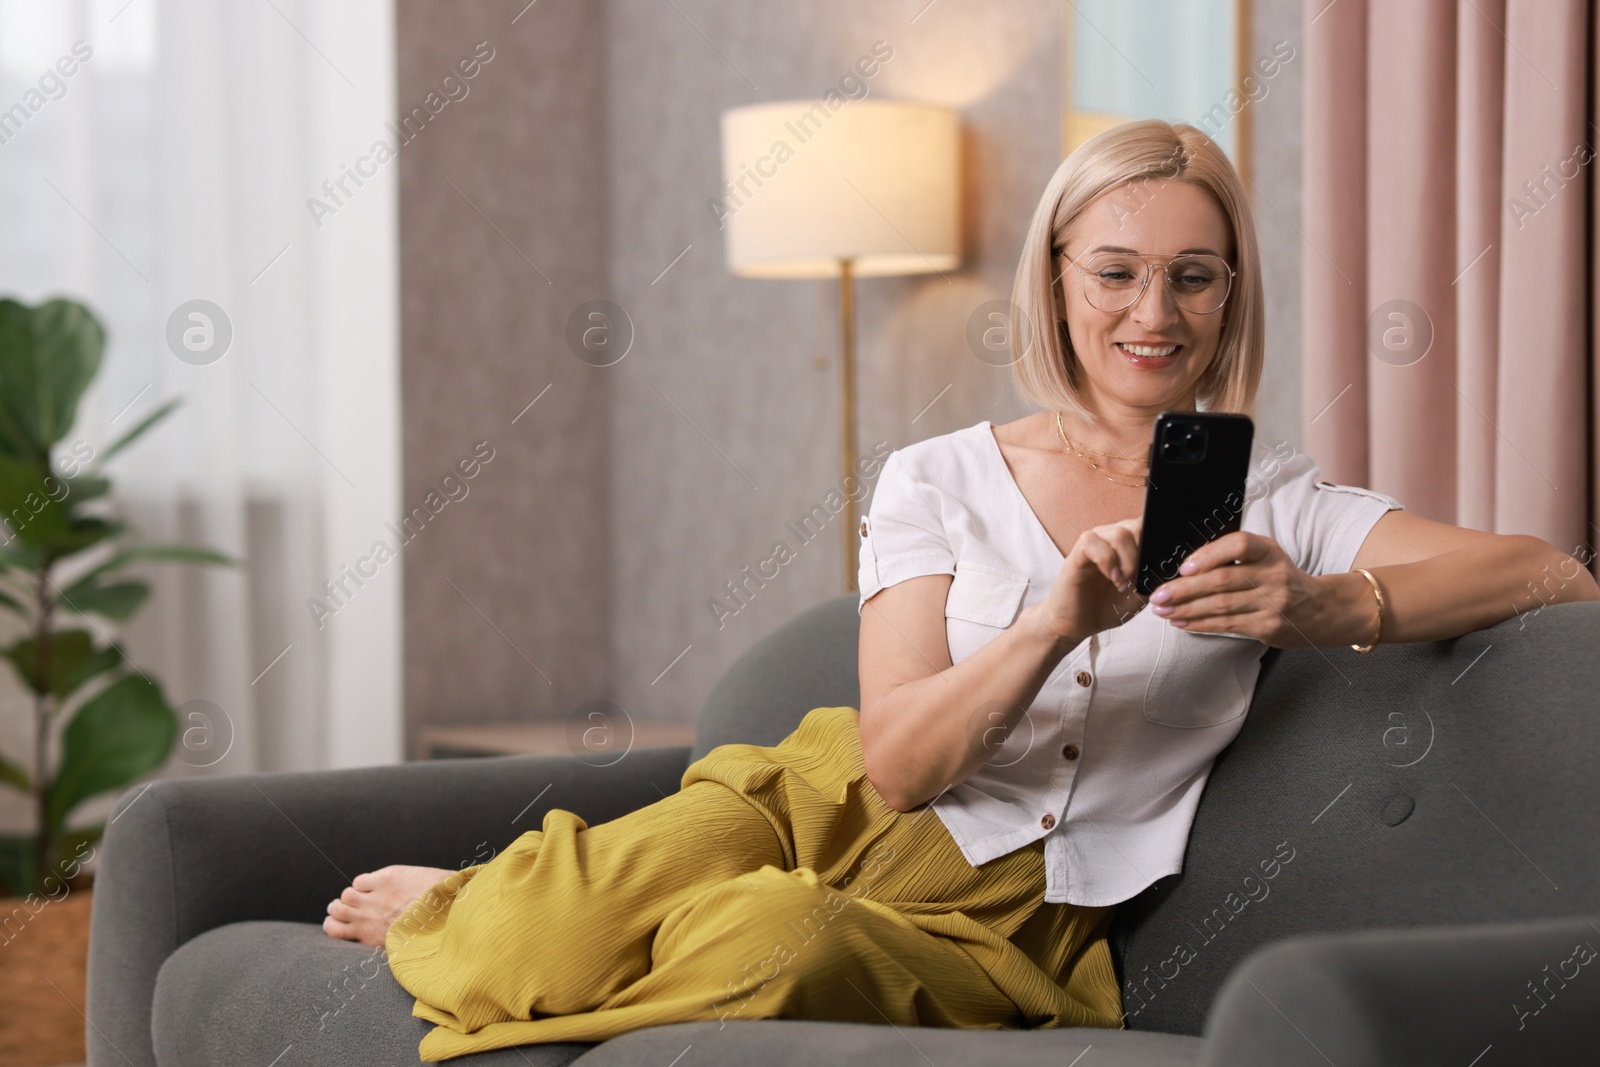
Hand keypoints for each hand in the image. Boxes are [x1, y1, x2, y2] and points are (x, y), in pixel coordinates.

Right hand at [1037, 517, 1147, 643]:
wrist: (1078, 624)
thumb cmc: (1107, 606)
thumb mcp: (1141, 593)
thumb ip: (1154, 575)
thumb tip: (1172, 563)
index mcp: (1129, 545)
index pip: (1149, 526)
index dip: (1158, 541)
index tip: (1157, 568)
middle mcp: (1111, 538)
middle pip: (1137, 526)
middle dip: (1143, 555)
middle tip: (1137, 580)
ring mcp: (1094, 543)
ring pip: (1119, 533)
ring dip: (1127, 561)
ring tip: (1122, 584)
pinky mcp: (1077, 552)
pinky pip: (1092, 542)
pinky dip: (1107, 561)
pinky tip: (1111, 578)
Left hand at [1147, 531, 1322, 647]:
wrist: (1317, 609)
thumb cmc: (1279, 577)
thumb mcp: (1265, 556)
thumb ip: (1233, 555)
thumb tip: (1185, 566)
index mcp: (1269, 551)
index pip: (1240, 545)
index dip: (1210, 555)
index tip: (1184, 567)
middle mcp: (1273, 575)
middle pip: (1222, 581)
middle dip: (1184, 589)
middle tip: (1158, 595)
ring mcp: (1272, 602)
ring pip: (1221, 606)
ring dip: (1186, 609)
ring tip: (1162, 610)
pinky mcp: (1267, 626)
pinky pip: (1227, 625)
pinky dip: (1199, 623)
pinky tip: (1180, 621)